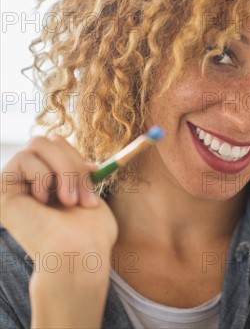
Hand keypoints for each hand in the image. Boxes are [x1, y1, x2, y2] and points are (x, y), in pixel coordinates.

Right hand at [1, 135, 117, 256]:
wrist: (79, 253)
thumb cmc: (90, 232)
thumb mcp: (89, 193)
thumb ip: (81, 173)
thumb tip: (89, 161)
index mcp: (48, 182)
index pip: (58, 144)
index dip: (77, 155)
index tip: (96, 171)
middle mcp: (27, 181)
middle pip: (48, 140)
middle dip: (73, 163)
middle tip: (82, 196)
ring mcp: (13, 184)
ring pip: (38, 143)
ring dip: (63, 170)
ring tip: (69, 201)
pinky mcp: (2, 190)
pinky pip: (24, 159)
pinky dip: (44, 176)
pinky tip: (44, 201)